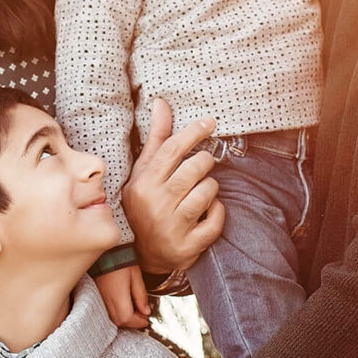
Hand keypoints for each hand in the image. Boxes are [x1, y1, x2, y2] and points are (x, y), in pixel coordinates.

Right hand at [95, 264, 150, 328]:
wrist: (105, 252)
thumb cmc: (121, 261)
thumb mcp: (136, 277)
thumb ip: (141, 296)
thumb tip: (146, 311)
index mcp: (118, 296)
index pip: (127, 319)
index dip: (138, 322)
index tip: (146, 320)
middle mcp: (107, 300)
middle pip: (119, 321)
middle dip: (132, 322)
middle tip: (142, 315)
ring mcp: (102, 298)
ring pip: (113, 318)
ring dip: (125, 319)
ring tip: (135, 310)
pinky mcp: (99, 295)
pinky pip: (108, 311)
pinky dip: (118, 313)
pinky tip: (125, 305)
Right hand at [120, 98, 224, 274]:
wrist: (140, 255)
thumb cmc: (144, 204)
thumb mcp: (143, 172)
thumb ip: (157, 139)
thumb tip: (161, 102)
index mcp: (144, 184)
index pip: (172, 149)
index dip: (194, 132)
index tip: (210, 123)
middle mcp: (156, 204)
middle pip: (194, 168)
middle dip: (205, 162)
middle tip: (202, 165)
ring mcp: (172, 227)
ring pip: (208, 191)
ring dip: (211, 188)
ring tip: (201, 191)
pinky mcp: (188, 246)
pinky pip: (216, 219)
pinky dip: (217, 212)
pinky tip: (207, 212)